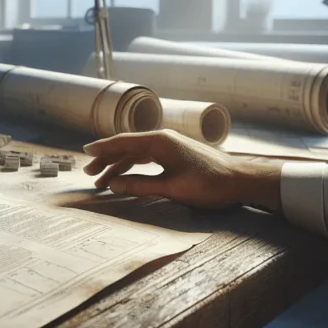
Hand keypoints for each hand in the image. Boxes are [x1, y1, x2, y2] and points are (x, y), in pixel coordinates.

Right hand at [83, 129, 282, 210]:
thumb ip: (140, 185)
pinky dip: (133, 167)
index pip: (123, 142)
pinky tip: (126, 177)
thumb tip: (113, 184)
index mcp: (159, 142)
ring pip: (136, 154)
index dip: (103, 148)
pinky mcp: (176, 155)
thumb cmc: (208, 183)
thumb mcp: (172, 187)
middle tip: (89, 172)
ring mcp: (169, 147)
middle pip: (127, 147)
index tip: (86, 152)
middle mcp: (162, 139)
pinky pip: (147, 158)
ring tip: (103, 181)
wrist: (240, 180)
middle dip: (107, 160)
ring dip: (119, 166)